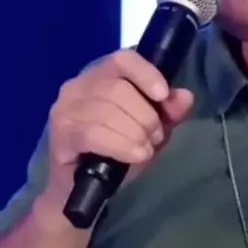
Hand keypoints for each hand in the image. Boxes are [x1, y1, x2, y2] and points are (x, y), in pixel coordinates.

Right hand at [44, 49, 193, 208]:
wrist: (83, 187)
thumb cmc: (117, 151)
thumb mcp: (150, 129)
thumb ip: (169, 112)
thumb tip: (185, 96)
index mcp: (101, 75)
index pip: (123, 59)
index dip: (146, 73)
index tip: (163, 95)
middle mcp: (78, 86)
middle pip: (117, 88)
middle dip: (145, 115)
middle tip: (156, 137)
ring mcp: (65, 109)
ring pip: (107, 111)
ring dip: (134, 132)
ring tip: (146, 149)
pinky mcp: (61, 135)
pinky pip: (93, 134)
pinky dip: (121, 145)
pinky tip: (136, 155)